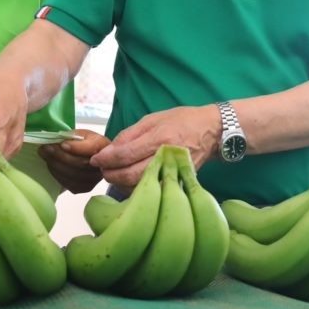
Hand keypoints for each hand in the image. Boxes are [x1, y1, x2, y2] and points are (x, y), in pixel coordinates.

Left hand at [38, 129, 109, 193]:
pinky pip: (70, 184)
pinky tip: (51, 166)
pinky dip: (57, 175)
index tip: (61, 144)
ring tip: (45, 155)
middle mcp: (103, 164)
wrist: (87, 156)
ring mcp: (95, 179)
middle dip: (60, 155)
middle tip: (45, 148)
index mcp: (103, 146)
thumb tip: (57, 141)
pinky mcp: (86, 188)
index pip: (92, 148)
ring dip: (55, 165)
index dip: (76, 148)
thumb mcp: (80, 134)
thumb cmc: (83, 142)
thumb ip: (71, 136)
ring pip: (74, 175)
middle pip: (81, 163)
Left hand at [89, 105, 219, 189]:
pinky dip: (136, 189)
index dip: (106, 158)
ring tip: (113, 175)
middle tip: (101, 169)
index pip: (126, 154)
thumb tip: (109, 149)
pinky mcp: (177, 181)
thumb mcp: (153, 118)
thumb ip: (130, 134)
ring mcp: (173, 171)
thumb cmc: (182, 120)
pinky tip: (129, 181)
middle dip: (111, 174)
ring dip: (121, 184)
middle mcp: (166, 157)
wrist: (212, 131)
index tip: (95, 159)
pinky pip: (152, 190)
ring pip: (140, 187)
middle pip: (131, 175)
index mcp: (159, 138)